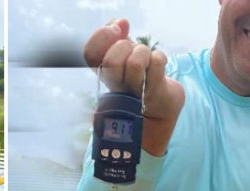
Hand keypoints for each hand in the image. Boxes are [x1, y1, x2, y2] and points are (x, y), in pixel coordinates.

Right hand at [83, 18, 184, 155]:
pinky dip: (159, 58)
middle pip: (111, 61)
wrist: (159, 107)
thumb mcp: (125, 53)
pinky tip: (158, 67)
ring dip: (144, 53)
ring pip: (135, 62)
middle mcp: (114, 86)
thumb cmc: (140, 77)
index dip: (101, 37)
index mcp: (103, 74)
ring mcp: (134, 92)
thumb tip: (120, 23)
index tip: (116, 30)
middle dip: (125, 46)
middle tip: (133, 51)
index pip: (89, 54)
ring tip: (146, 60)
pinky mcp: (155, 93)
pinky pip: (157, 62)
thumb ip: (117, 35)